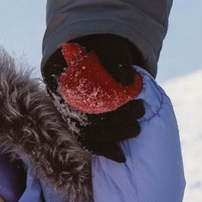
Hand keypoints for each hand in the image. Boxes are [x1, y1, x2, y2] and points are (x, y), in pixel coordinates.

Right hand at [43, 34, 148, 161]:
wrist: (94, 52)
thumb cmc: (102, 47)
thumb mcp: (110, 45)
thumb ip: (116, 58)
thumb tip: (128, 80)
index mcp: (63, 77)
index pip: (82, 98)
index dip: (107, 106)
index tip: (134, 102)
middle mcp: (61, 98)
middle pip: (85, 118)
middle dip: (116, 119)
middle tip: (140, 112)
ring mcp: (68, 112)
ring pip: (86, 133)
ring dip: (113, 136)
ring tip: (137, 129)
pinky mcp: (77, 124)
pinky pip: (87, 142)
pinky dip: (104, 150)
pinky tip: (120, 156)